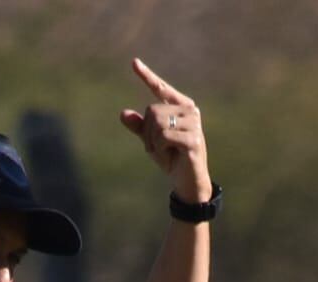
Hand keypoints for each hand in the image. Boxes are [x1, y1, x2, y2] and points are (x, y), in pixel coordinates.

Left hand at [119, 58, 211, 201]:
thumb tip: (123, 113)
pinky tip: (170, 156)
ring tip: (165, 152)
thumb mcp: (151, 141)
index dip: (147, 76)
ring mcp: (194, 124)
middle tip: (157, 148)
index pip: (161, 89)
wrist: (188, 182)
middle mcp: (190, 110)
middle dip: (147, 133)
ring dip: (153, 142)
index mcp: (181, 106)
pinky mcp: (193, 139)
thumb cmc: (171, 158)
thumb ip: (140, 127)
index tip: (133, 62)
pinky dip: (160, 149)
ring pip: (157, 123)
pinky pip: (163, 137)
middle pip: (152, 111)